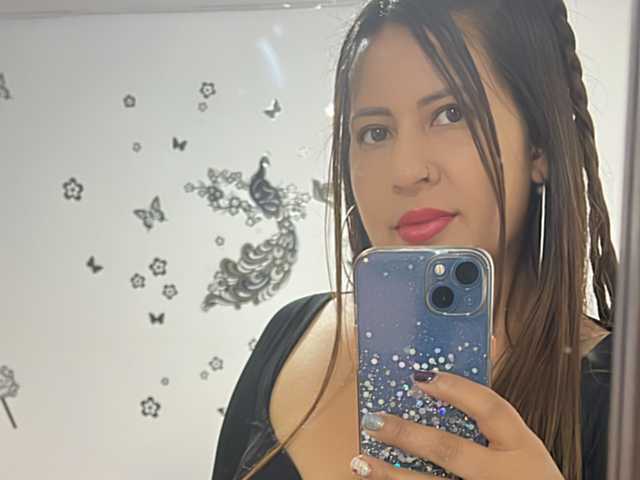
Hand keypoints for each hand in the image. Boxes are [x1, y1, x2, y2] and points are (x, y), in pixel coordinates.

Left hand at [349, 370, 562, 478]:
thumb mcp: (523, 450)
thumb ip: (492, 424)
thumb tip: (444, 383)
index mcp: (523, 448)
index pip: (491, 409)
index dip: (456, 389)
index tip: (420, 377)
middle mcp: (505, 475)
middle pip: (450, 451)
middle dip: (408, 434)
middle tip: (374, 419)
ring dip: (392, 474)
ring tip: (361, 460)